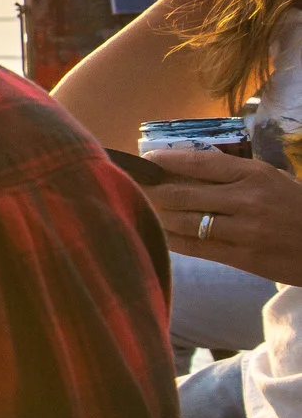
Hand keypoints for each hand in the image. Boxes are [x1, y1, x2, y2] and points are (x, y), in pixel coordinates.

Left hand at [145, 147, 301, 284]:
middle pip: (183, 194)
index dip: (165, 162)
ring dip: (157, 214)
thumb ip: (236, 173)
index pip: (199, 163)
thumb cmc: (300, 207)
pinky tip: (157, 232)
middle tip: (133, 185)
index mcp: (255, 176)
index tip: (145, 160)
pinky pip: (195, 247)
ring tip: (139, 206)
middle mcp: (245, 201)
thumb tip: (187, 166)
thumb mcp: (273, 179)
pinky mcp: (241, 258)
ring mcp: (242, 232)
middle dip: (152, 189)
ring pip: (184, 222)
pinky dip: (171, 239)